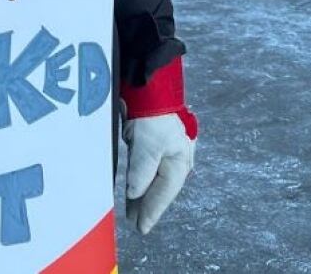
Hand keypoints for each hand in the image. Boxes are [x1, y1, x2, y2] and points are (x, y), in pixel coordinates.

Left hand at [123, 112, 195, 233]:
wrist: (151, 84)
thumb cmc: (155, 114)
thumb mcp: (148, 146)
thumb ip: (142, 171)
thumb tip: (135, 193)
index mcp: (179, 161)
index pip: (164, 193)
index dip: (152, 211)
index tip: (141, 227)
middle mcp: (175, 155)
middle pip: (159, 187)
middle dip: (147, 204)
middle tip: (134, 221)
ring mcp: (165, 146)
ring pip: (153, 176)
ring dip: (142, 192)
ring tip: (131, 208)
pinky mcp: (153, 137)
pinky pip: (146, 165)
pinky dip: (140, 177)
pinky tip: (134, 183)